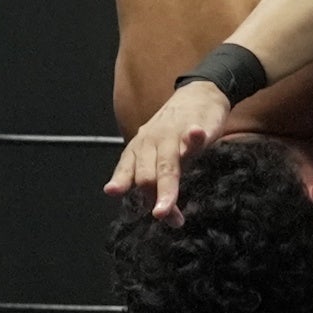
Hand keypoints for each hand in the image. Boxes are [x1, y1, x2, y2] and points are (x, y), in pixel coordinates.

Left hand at [104, 81, 232, 225]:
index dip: (121, 181)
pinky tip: (196, 134)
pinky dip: (193, 137)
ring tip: (163, 209)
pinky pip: (192, 136)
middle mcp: (152, 143)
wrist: (199, 94)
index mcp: (139, 150)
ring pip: (167, 166)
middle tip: (164, 217)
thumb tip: (168, 219)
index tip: (112, 192)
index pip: (127, 169)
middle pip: (147, 176)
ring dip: (165, 188)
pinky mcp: (195, 128)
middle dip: (153, 200)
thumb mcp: (166, 158)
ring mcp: (173, 135)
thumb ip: (164, 188)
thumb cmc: (177, 133)